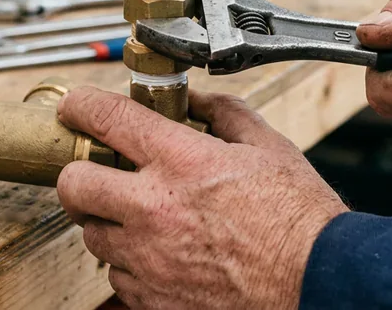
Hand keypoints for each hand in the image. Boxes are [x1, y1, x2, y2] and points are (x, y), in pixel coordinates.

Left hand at [56, 87, 347, 309]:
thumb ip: (224, 114)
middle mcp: (154, 209)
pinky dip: (132, 265)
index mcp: (181, 162)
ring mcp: (149, 259)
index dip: (81, 106)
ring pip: (92, 236)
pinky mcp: (154, 300)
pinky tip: (162, 256)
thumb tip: (198, 101)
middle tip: (97, 173)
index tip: (76, 106)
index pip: (107, 119)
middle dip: (79, 174)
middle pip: (74, 184)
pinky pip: (119, 278)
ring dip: (107, 222)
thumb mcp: (269, 148)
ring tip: (142, 220)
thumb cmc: (299, 221)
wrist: (317, 284)